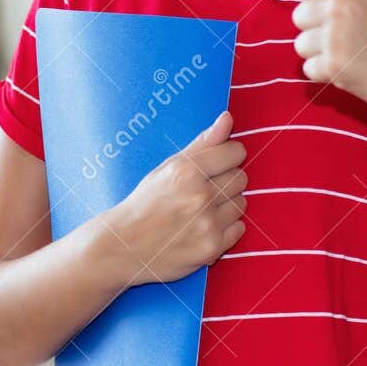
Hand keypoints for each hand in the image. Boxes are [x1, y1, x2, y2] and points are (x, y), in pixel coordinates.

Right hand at [99, 110, 248, 284]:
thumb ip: (203, 142)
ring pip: (242, 203)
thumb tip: (228, 117)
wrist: (124, 246)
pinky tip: (203, 227)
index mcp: (186, 170)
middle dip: (226, 182)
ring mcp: (207, 223)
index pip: (235, 152)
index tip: (216, 164)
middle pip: (241, 178)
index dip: (228, 157)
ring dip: (227, 206)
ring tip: (201, 211)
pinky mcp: (212, 247)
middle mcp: (200, 196)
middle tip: (202, 191)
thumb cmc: (146, 202)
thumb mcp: (168, 167)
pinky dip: (226, 228)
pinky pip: (239, 229)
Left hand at [291, 0, 366, 116]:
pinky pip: (308, 69)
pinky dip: (327, 75)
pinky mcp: (335, 65)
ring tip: (354, 54)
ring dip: (322, 54)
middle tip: (354, 38)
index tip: (348, 14)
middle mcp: (341, 3)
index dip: (321, 5)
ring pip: (301, 44)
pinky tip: (352, 71)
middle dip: (320, 31)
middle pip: (298, 17)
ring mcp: (337, 35)